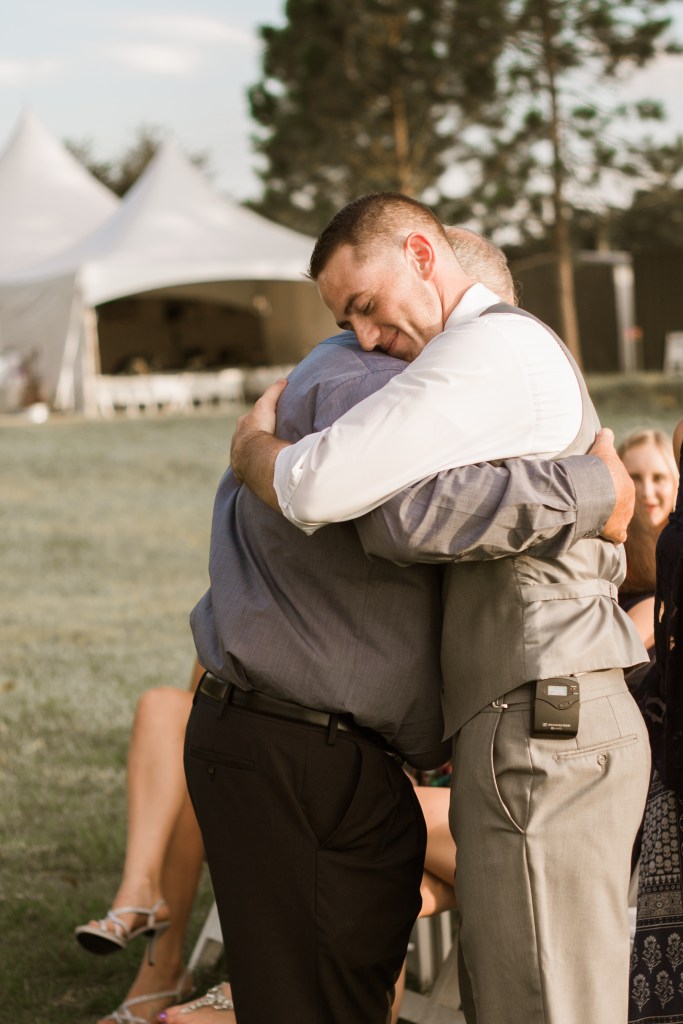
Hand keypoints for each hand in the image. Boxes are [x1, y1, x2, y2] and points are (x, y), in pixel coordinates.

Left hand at [230, 379, 287, 482]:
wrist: (253, 453)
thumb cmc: (259, 428)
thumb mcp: (266, 405)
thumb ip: (274, 391)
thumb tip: (283, 379)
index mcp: (242, 426)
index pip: (248, 421)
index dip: (256, 421)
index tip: (262, 424)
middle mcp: (237, 441)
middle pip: (244, 438)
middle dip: (251, 439)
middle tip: (263, 442)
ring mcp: (238, 457)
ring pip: (244, 455)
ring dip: (251, 456)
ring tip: (262, 460)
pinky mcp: (241, 471)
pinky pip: (245, 471)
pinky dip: (249, 472)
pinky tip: (255, 475)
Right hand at [590, 428, 633, 543]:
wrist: (594, 488)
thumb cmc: (597, 469)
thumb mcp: (602, 448)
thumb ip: (605, 438)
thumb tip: (605, 430)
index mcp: (626, 484)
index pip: (618, 488)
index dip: (607, 489)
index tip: (595, 490)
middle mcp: (629, 502)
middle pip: (620, 505)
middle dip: (610, 505)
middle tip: (593, 504)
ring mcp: (624, 517)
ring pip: (619, 520)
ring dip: (609, 521)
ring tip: (594, 519)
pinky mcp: (616, 531)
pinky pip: (618, 537)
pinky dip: (612, 537)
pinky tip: (604, 535)